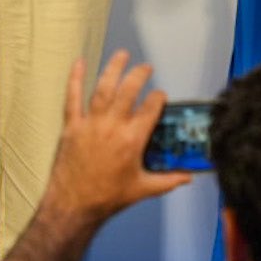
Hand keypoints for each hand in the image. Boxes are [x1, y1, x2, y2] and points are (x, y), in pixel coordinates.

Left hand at [43, 51, 191, 223]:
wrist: (74, 206)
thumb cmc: (109, 198)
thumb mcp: (143, 190)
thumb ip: (168, 180)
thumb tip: (188, 177)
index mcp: (132, 141)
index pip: (150, 109)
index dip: (157, 98)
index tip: (160, 94)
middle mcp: (112, 127)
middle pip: (128, 91)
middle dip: (139, 75)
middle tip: (146, 67)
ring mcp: (90, 124)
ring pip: (103, 89)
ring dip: (113, 69)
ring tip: (122, 54)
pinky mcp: (71, 126)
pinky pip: (72, 98)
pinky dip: (75, 79)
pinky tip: (79, 62)